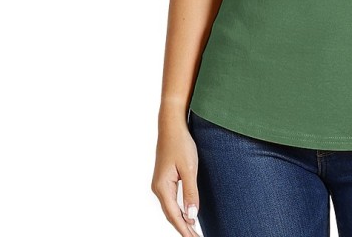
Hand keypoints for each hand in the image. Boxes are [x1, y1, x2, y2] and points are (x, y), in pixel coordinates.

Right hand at [151, 119, 201, 235]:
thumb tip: (192, 216)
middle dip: (183, 228)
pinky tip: (187, 214)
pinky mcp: (164, 179)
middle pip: (171, 214)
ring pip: (170, 208)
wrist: (171, 125)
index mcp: (162, 187)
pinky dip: (179, 210)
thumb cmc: (181, 143)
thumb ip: (190, 192)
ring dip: (181, 220)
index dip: (185, 229)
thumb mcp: (189, 168)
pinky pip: (171, 200)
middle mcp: (158, 188)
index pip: (174, 215)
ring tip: (193, 231)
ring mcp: (159, 184)